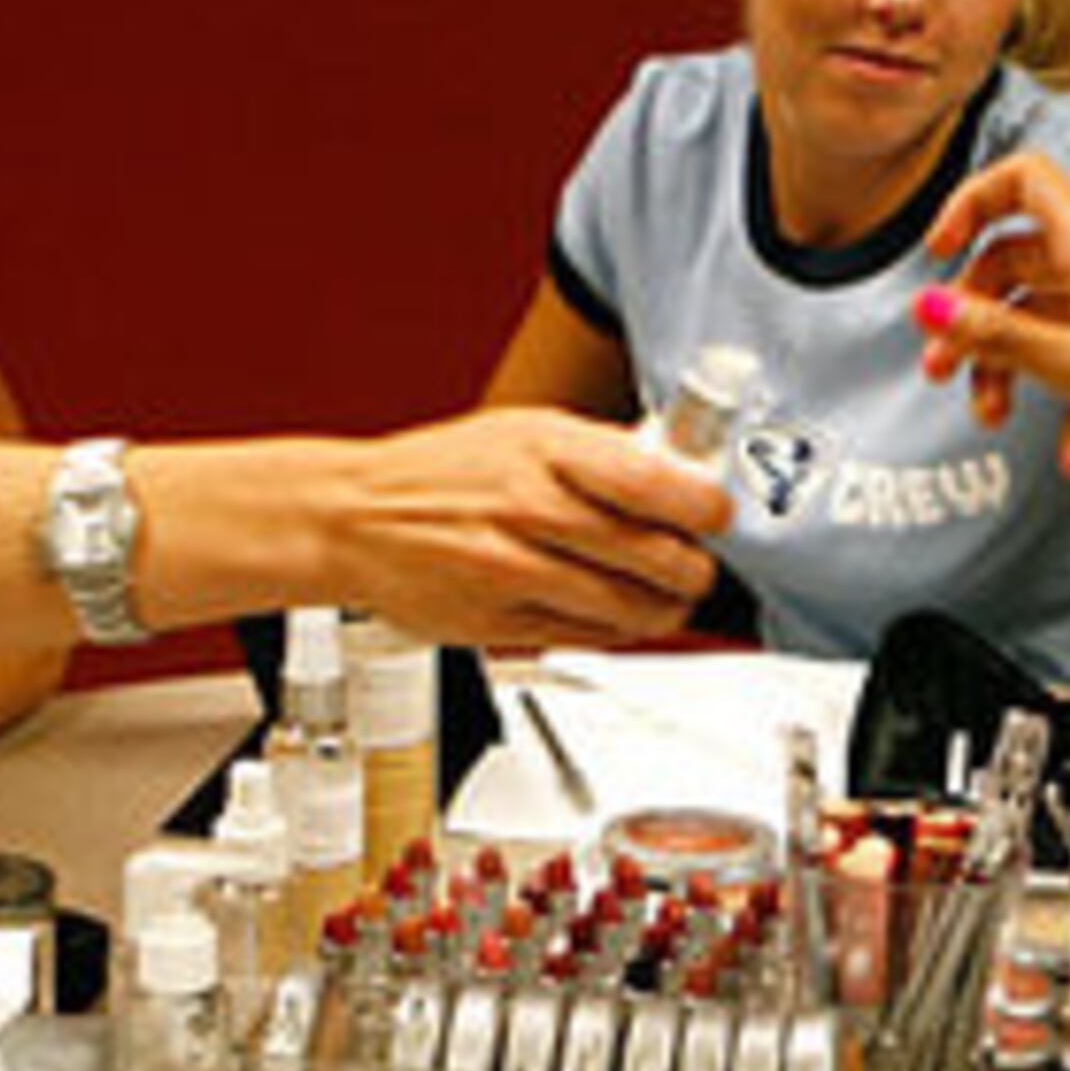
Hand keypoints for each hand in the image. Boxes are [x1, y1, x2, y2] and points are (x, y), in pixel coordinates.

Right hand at [317, 408, 726, 648]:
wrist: (353, 520)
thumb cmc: (440, 474)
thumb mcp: (522, 433)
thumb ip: (598, 453)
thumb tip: (678, 474)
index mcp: (544, 451)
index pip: (654, 483)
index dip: (704, 507)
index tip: (716, 515)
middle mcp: (531, 510)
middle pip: (657, 557)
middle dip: (694, 568)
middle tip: (697, 565)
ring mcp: (515, 572)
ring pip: (631, 609)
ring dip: (666, 608)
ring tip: (668, 596)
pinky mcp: (502, 624)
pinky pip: (590, 637)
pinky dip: (618, 630)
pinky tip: (617, 613)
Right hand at [916, 153, 1069, 475]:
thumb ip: (998, 336)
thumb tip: (929, 307)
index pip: (1021, 180)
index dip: (969, 205)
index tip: (937, 254)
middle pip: (1021, 260)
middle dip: (975, 317)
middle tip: (945, 371)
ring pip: (1054, 315)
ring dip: (1017, 366)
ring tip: (995, 419)